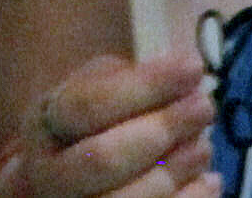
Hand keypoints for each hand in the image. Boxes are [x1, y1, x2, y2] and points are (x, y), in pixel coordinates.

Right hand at [0, 54, 207, 197]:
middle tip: (205, 106)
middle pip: (105, 159)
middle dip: (162, 129)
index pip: (89, 106)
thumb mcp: (92, 93)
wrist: (61, 187)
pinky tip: (207, 182)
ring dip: (175, 171)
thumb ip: (128, 81)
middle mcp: (49, 177)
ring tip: (204, 147)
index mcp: (44, 128)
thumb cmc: (88, 131)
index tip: (193, 66)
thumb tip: (184, 74)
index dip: (145, 86)